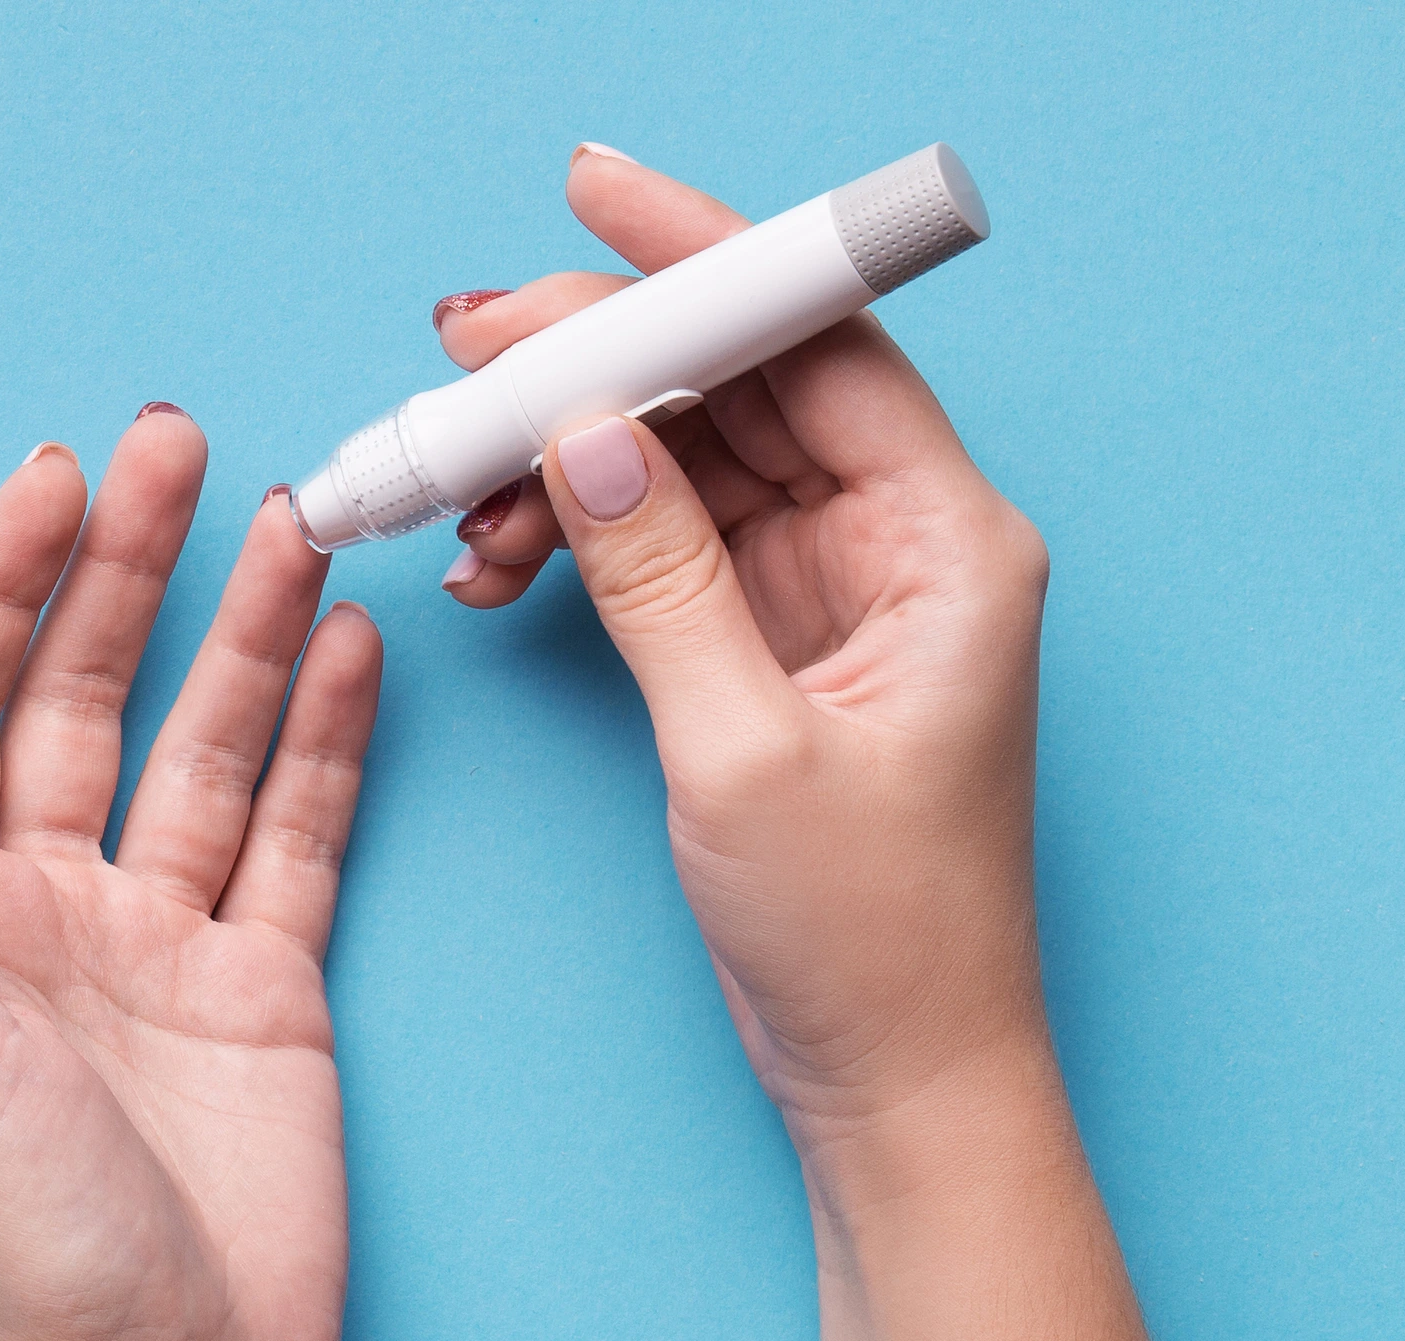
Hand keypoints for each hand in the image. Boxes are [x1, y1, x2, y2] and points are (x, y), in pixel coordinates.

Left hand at [0, 408, 380, 1340]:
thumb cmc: (29, 1247)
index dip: (3, 584)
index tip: (60, 478)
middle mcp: (52, 909)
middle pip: (87, 697)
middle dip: (130, 572)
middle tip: (182, 445)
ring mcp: (166, 943)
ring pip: (208, 750)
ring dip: (247, 636)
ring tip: (297, 525)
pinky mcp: (270, 987)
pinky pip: (300, 837)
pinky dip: (328, 747)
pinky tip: (349, 658)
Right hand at [436, 150, 1051, 1142]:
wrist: (895, 1074)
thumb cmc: (872, 935)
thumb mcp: (747, 750)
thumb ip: (660, 578)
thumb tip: (582, 434)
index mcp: (948, 543)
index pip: (818, 342)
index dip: (701, 259)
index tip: (589, 201)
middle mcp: (901, 543)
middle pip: (739, 385)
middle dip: (595, 360)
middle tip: (464, 355)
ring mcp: (834, 592)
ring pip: (685, 461)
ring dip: (565, 459)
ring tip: (456, 494)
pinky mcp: (774, 644)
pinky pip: (664, 544)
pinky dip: (578, 539)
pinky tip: (498, 563)